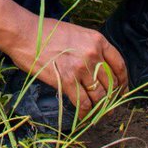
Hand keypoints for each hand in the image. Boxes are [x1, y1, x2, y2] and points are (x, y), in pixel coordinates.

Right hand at [5, 20, 126, 112]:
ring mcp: (81, 68)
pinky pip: (83, 102)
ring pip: (99, 95)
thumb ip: (88, 48)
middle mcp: (93, 54)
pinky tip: (85, 116)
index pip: (119, 65)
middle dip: (112, 97)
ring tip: (98, 113)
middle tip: (108, 105)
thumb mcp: (76, 33)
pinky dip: (86, 113)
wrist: (24, 34)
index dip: (123, 81)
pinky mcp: (67, 80)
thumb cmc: (45, 31)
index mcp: (97, 40)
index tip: (121, 90)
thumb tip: (94, 67)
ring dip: (100, 107)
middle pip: (111, 82)